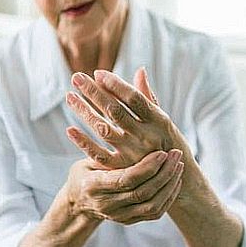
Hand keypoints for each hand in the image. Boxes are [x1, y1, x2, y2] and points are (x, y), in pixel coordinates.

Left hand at [65, 68, 192, 170]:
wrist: (175, 175)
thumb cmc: (167, 141)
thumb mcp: (162, 119)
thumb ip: (148, 96)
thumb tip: (140, 70)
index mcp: (158, 120)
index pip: (134, 98)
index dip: (116, 84)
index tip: (98, 73)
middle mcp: (146, 136)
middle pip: (115, 111)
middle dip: (94, 92)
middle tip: (76, 77)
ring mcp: (133, 153)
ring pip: (103, 128)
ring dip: (84, 111)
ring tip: (69, 96)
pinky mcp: (122, 168)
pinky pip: (99, 155)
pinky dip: (83, 143)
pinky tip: (70, 130)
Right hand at [65, 149, 183, 224]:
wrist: (79, 203)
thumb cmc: (84, 173)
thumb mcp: (87, 160)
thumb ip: (105, 150)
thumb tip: (122, 128)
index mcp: (94, 186)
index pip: (126, 179)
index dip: (147, 167)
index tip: (162, 152)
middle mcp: (107, 205)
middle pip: (143, 192)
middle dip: (164, 173)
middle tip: (176, 154)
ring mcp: (120, 216)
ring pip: (153, 205)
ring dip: (170, 185)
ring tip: (179, 165)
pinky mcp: (130, 221)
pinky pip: (155, 212)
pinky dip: (168, 196)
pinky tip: (175, 180)